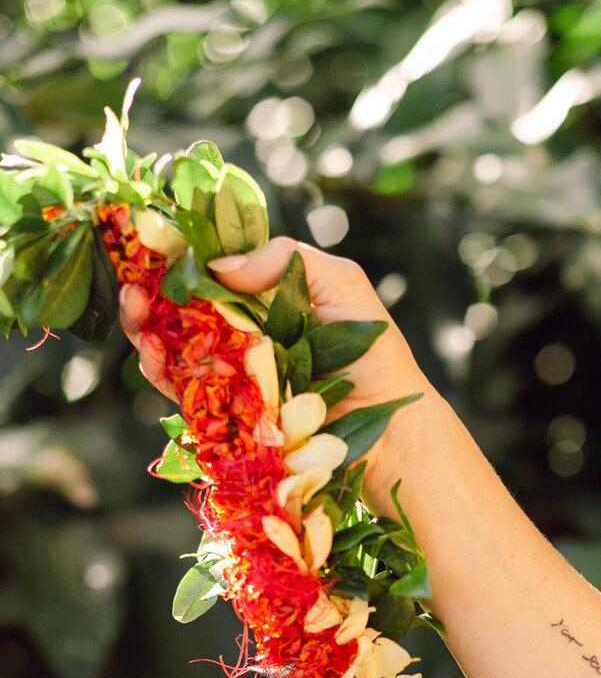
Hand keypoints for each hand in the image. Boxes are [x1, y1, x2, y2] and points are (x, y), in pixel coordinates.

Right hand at [119, 238, 431, 493]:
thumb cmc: (375, 356)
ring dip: (147, 332)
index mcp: (265, 301)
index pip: (210, 273)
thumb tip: (220, 264)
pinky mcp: (230, 417)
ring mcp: (234, 377)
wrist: (391, 432)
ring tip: (135, 315)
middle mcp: (243, 337)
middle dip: (149, 295)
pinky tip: (154, 356)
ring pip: (175, 351)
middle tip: (132, 285)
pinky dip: (164, 374)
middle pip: (181, 311)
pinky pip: (187, 394)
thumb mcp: (343, 284)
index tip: (150, 244)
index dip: (176, 259)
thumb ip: (288, 260)